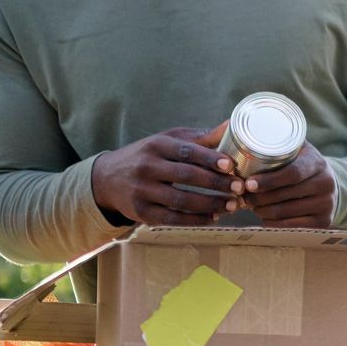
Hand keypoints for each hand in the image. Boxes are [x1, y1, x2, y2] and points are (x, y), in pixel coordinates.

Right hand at [90, 125, 243, 225]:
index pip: (186, 151)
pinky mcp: (141, 213)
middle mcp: (146, 167)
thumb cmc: (148, 155)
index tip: (231, 165)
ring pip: (181, 201)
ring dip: (210, 204)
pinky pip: (172, 219)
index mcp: (156, 146)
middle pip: (186, 176)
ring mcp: (142, 191)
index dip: (210, 158)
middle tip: (239, 188)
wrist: (107, 178)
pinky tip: (213, 217)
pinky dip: (195, 220)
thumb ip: (200, 137)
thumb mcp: (169, 140)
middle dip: (216, 183)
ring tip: (232, 205)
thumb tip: (231, 125)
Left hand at [243, 143, 335, 226]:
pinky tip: (263, 216)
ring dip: (261, 210)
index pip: (293, 173)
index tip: (248, 183)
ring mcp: (327, 204)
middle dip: (257, 198)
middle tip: (242, 195)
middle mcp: (326, 184)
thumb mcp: (294, 147)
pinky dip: (271, 222)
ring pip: (284, 213)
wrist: (327, 182)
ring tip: (250, 204)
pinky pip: (289, 227)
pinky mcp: (324, 222)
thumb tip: (230, 127)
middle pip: (284, 196)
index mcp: (317, 163)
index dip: (269, 180)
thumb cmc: (300, 162)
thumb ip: (271, 139)